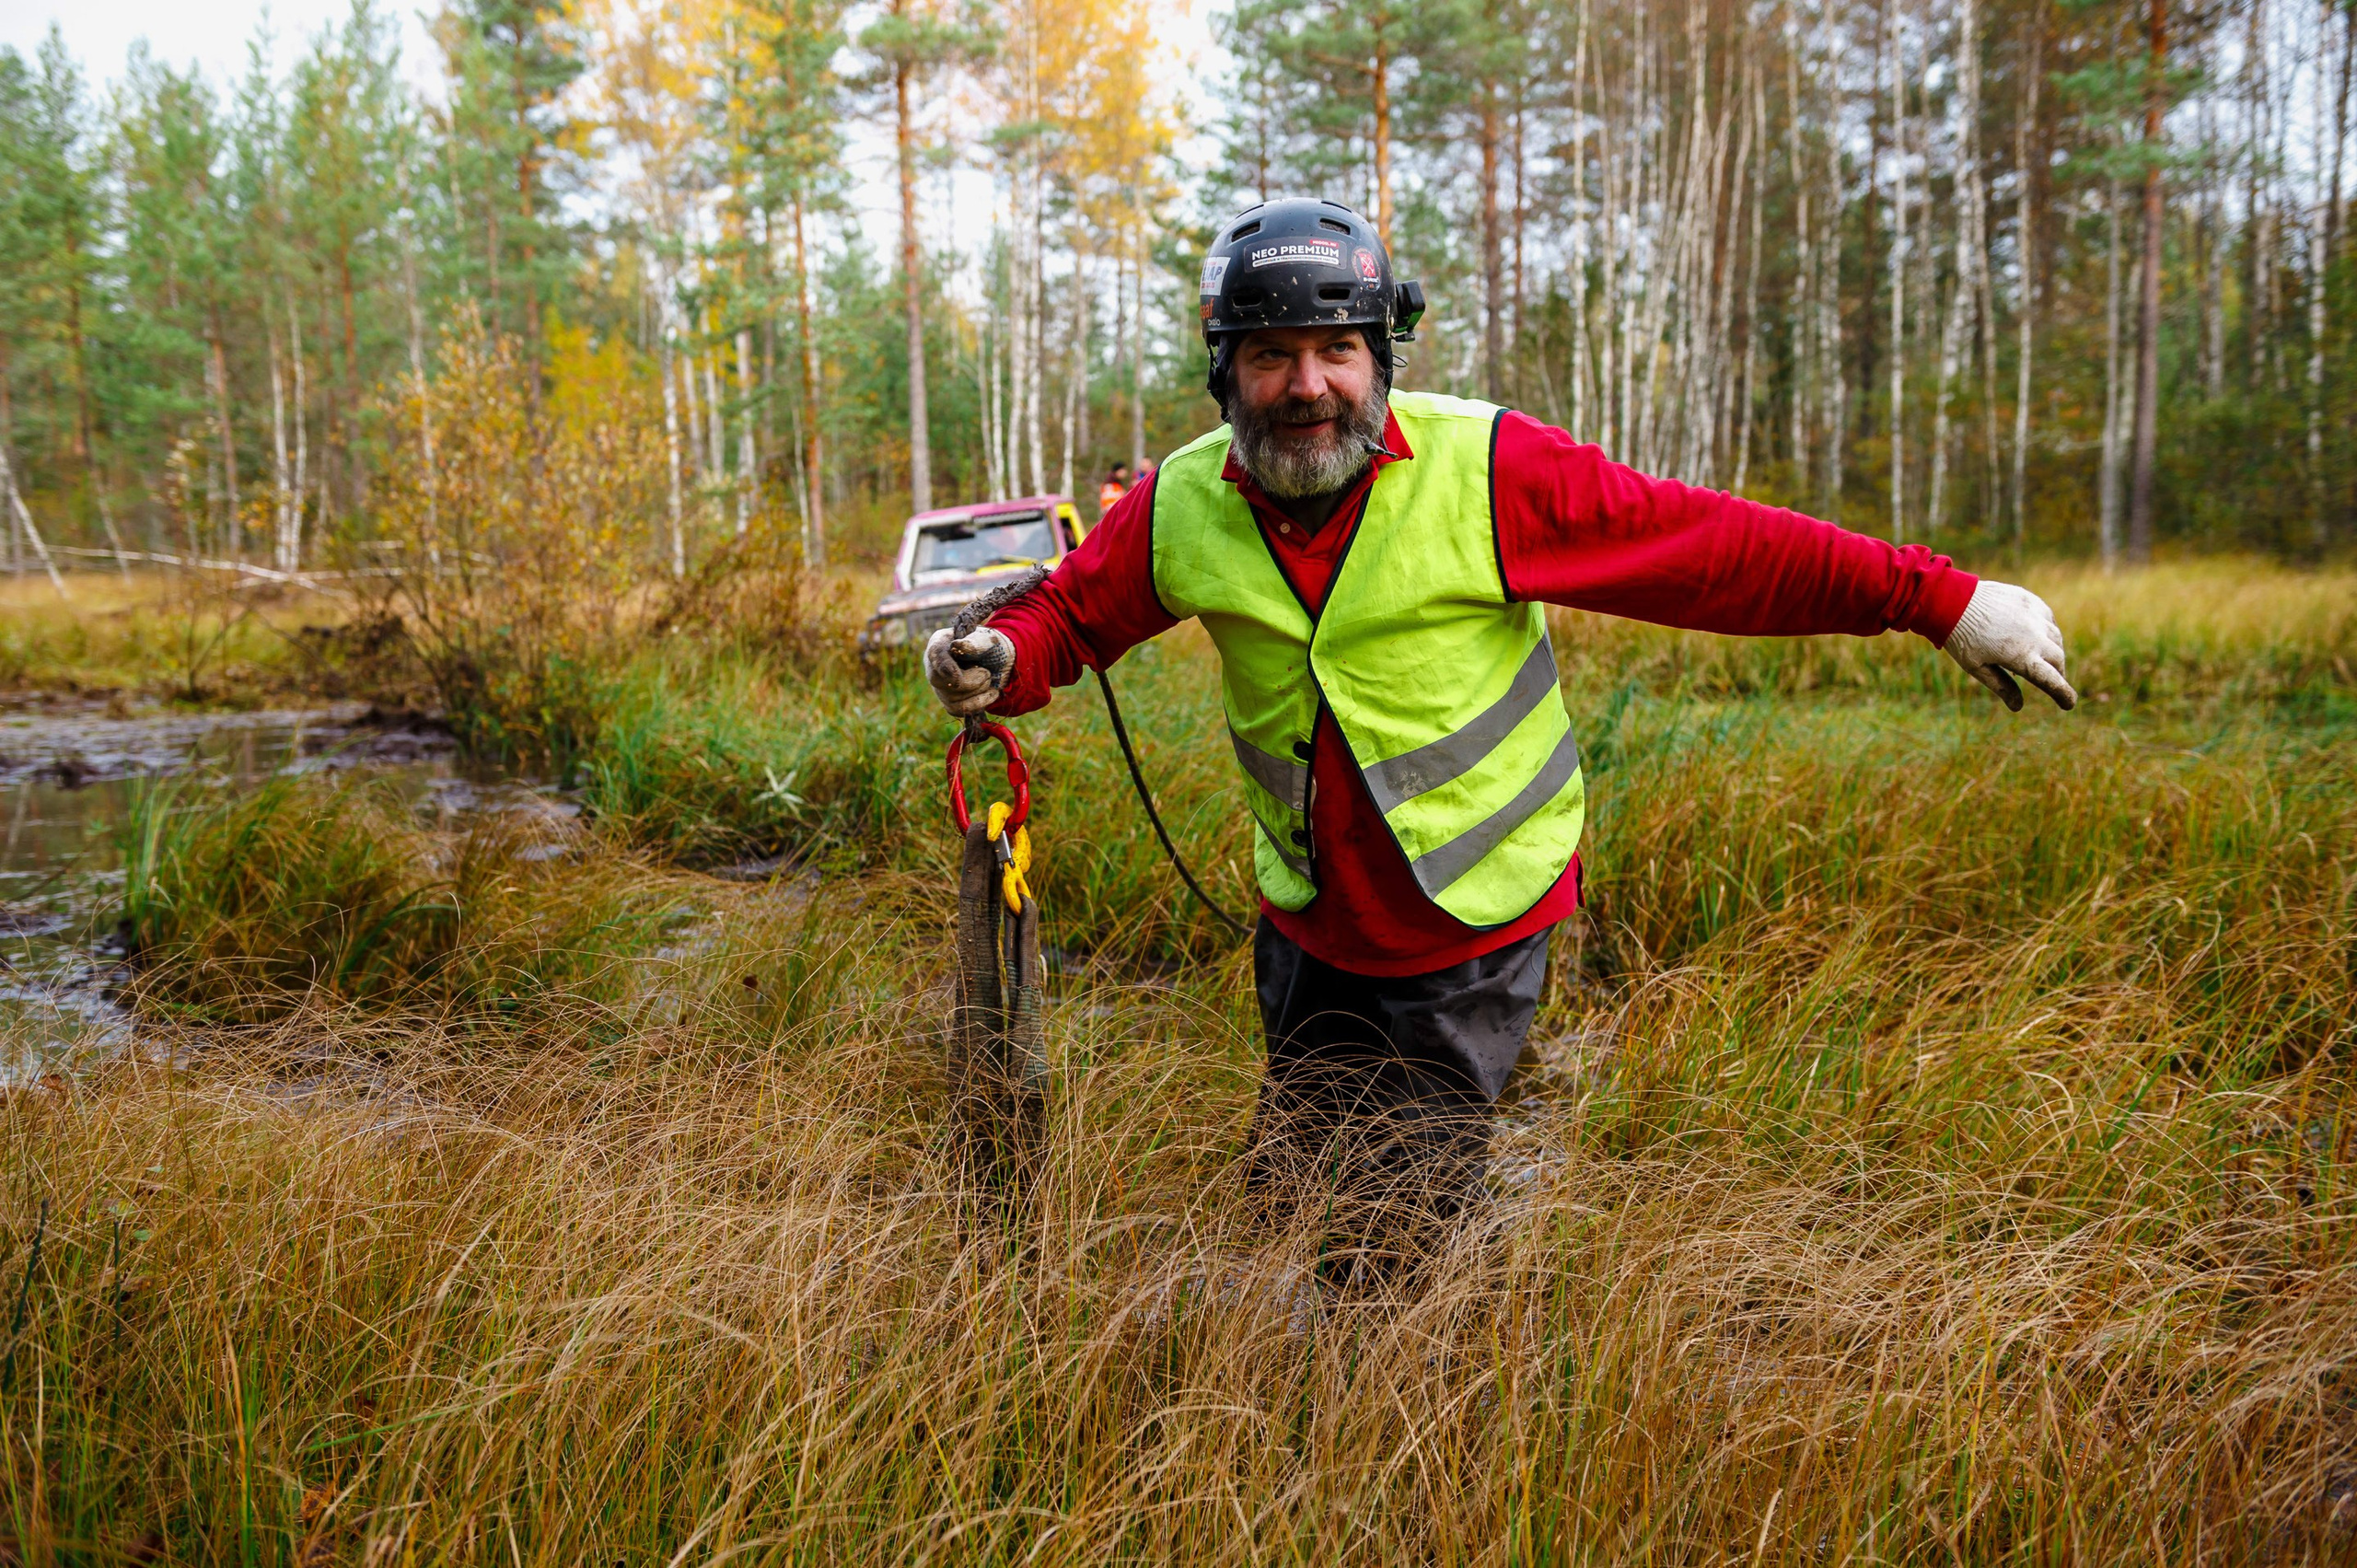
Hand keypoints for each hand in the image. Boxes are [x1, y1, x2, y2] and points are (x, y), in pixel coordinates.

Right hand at [925, 626, 1014, 717]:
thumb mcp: (988, 638)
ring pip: (951, 698)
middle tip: (987, 673)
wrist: (1000, 662)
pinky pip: (959, 710)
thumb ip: (976, 641)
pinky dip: (979, 704)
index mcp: (940, 642)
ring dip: (978, 691)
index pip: (935, 654)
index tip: (957, 679)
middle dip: (970, 681)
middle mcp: (934, 665)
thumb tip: (958, 646)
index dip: (944, 667)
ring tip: (989, 679)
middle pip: (940, 681)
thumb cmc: (990, 646)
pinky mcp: (949, 702)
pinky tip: (991, 693)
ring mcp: (939, 686)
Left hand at [1941, 580, 2075, 711]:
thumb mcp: (1977, 668)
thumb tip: (2018, 707)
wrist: (1951, 600)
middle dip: (2057, 673)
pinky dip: (2048, 632)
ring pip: (2056, 639)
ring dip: (2054, 652)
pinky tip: (2038, 636)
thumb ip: (2001, 686)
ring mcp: (2034, 616)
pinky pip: (2048, 619)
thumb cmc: (1961, 637)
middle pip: (2057, 660)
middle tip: (2052, 681)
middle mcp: (2034, 636)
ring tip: (2043, 660)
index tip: (2069, 704)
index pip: (2052, 680)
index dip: (2063, 694)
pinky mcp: (2030, 601)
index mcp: (2021, 656)